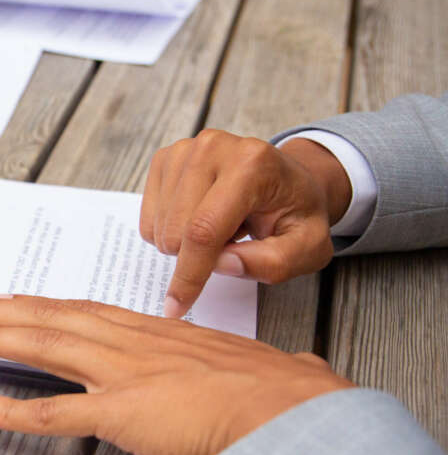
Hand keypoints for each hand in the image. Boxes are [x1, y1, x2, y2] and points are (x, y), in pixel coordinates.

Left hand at [0, 294, 353, 454]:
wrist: (298, 415)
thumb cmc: (290, 400)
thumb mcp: (277, 374)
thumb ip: (272, 373)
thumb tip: (301, 375)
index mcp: (164, 336)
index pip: (90, 314)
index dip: (46, 307)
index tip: (16, 301)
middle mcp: (135, 345)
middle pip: (55, 318)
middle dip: (1, 309)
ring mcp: (124, 374)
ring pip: (44, 346)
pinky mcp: (120, 413)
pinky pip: (51, 412)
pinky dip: (9, 410)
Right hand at [141, 129, 351, 317]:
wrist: (289, 180)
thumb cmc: (296, 213)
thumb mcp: (306, 248)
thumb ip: (271, 263)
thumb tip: (220, 265)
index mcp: (252, 165)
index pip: (205, 230)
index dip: (189, 275)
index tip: (176, 306)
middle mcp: (213, 147)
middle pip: (176, 230)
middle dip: (196, 256)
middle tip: (233, 243)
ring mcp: (185, 149)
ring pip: (158, 226)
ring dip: (185, 243)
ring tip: (221, 228)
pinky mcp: (166, 157)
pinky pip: (148, 216)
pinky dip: (170, 229)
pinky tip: (199, 218)